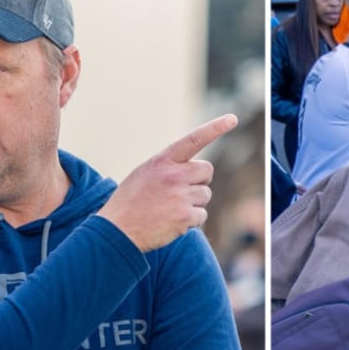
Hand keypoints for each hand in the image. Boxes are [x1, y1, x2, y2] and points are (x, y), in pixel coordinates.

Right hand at [96, 115, 236, 252]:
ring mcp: (180, 196)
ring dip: (193, 203)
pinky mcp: (185, 216)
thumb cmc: (130, 202)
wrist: (117, 230)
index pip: (193, 139)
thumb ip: (168, 167)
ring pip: (205, 195)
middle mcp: (173, 175)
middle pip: (207, 170)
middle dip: (200, 180)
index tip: (232, 119)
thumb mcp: (144, 174)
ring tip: (170, 208)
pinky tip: (172, 222)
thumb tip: (194, 169)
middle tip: (181, 190)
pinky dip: (191, 220)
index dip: (214, 128)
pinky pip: (202, 215)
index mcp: (162, 161)